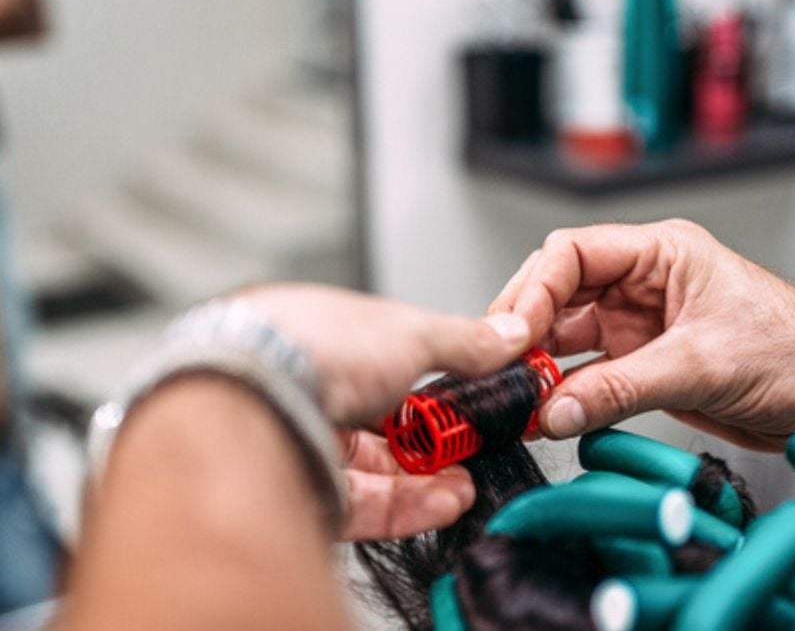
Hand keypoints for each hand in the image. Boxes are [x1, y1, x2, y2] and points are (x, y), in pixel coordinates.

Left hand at [234, 283, 530, 538]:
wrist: (248, 403)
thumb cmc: (306, 347)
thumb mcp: (411, 330)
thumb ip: (465, 340)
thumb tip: (507, 335)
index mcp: (314, 331)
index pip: (380, 358)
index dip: (428, 379)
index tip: (467, 395)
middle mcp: (294, 385)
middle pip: (375, 419)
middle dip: (429, 437)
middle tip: (471, 444)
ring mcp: (290, 439)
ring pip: (367, 466)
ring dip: (425, 476)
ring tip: (467, 480)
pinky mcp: (291, 490)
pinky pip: (356, 501)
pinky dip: (404, 503)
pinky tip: (445, 501)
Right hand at [489, 220, 794, 450]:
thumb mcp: (706, 364)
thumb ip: (624, 387)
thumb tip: (554, 409)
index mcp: (663, 252)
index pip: (573, 253)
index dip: (533, 290)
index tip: (512, 334)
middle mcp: (646, 284)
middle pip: (559, 295)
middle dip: (525, 331)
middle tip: (499, 369)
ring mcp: (643, 327)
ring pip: (568, 340)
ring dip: (540, 370)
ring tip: (513, 400)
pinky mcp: (647, 367)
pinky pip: (590, 379)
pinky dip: (566, 398)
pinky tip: (546, 416)